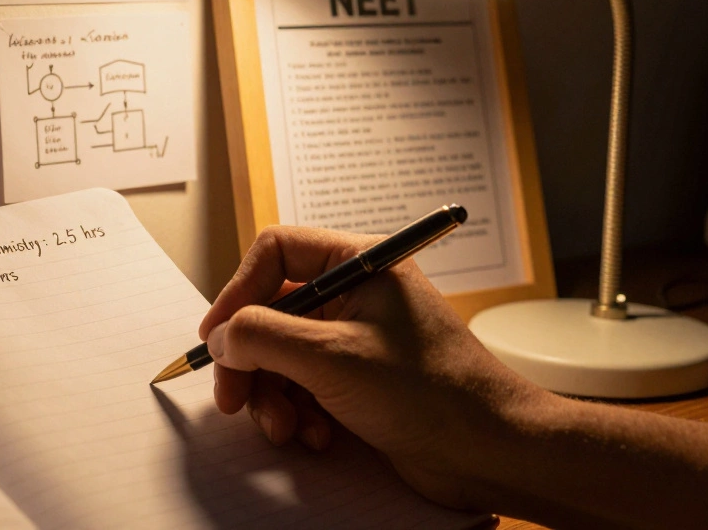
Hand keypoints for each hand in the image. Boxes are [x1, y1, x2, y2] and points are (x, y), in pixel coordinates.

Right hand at [198, 225, 548, 507]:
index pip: (275, 254)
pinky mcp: (357, 379)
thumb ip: (263, 337)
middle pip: (270, 311)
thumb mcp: (332, 357)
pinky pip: (302, 385)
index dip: (237, 292)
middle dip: (249, 359)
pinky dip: (297, 412)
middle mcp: (356, 294)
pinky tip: (315, 434)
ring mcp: (355, 337)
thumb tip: (221, 336)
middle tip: (233, 397)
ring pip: (281, 354)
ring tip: (286, 426)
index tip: (217, 337)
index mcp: (360, 264)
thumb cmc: (434, 394)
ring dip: (273, 395)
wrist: (490, 453)